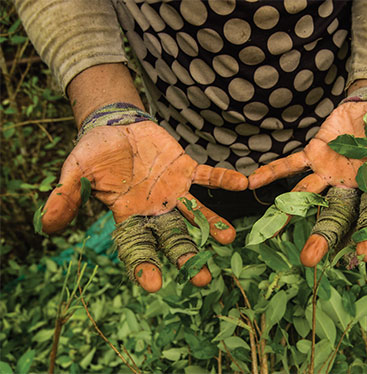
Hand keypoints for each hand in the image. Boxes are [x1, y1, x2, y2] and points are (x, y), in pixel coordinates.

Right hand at [41, 121, 247, 290]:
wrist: (115, 127)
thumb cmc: (94, 153)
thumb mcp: (77, 171)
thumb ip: (67, 196)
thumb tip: (46, 225)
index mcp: (129, 216)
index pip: (137, 246)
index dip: (144, 264)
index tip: (155, 284)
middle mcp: (156, 210)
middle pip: (173, 238)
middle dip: (188, 257)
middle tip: (203, 278)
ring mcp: (174, 191)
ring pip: (197, 214)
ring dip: (213, 225)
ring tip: (230, 238)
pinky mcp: (186, 169)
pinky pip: (207, 177)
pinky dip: (223, 180)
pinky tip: (242, 184)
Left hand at [249, 97, 366, 265]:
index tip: (361, 257)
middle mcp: (352, 184)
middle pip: (337, 214)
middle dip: (324, 236)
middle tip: (309, 260)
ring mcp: (330, 171)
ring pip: (309, 195)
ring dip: (292, 212)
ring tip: (270, 233)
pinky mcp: (314, 154)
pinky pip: (291, 164)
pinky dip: (273, 171)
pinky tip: (252, 182)